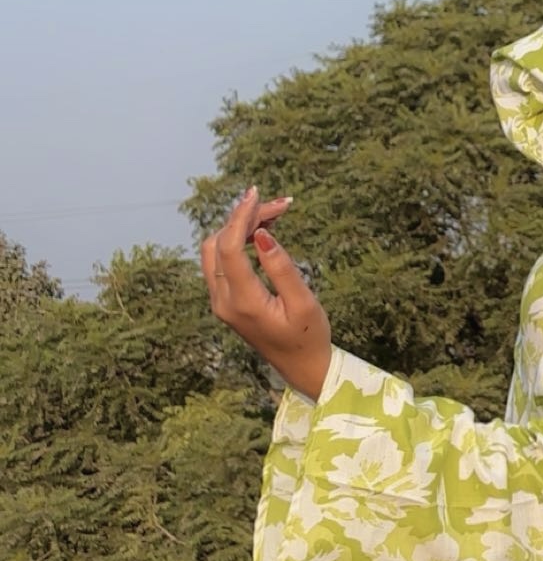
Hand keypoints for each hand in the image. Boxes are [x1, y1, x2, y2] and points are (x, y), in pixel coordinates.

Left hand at [200, 187, 333, 400]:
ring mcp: (220, 302)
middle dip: (245, 218)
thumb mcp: (304, 302)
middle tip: (281, 205)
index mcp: (242, 303)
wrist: (302, 367)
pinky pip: (221, 262)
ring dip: (238, 228)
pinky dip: (236, 241)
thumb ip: (281, 268)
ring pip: (215, 250)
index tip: (257, 193)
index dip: (240, 217)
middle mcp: (223, 301)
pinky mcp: (224, 300)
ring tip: (272, 214)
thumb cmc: (309, 336)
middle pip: (219, 244)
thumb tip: (261, 234)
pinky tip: (261, 231)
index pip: (229, 249)